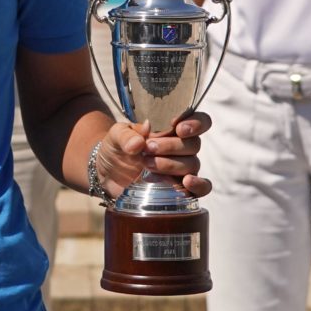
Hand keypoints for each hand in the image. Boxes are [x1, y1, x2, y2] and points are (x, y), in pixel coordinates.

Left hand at [95, 110, 210, 198]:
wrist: (108, 172)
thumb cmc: (117, 148)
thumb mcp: (116, 135)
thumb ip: (126, 135)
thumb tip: (139, 141)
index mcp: (173, 129)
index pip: (200, 122)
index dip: (195, 123)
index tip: (176, 126)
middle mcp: (182, 148)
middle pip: (193, 144)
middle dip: (170, 146)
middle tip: (148, 149)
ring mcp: (182, 168)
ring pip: (192, 164)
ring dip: (171, 164)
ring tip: (147, 165)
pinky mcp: (179, 188)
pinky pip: (202, 189)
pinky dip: (199, 185)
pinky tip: (186, 182)